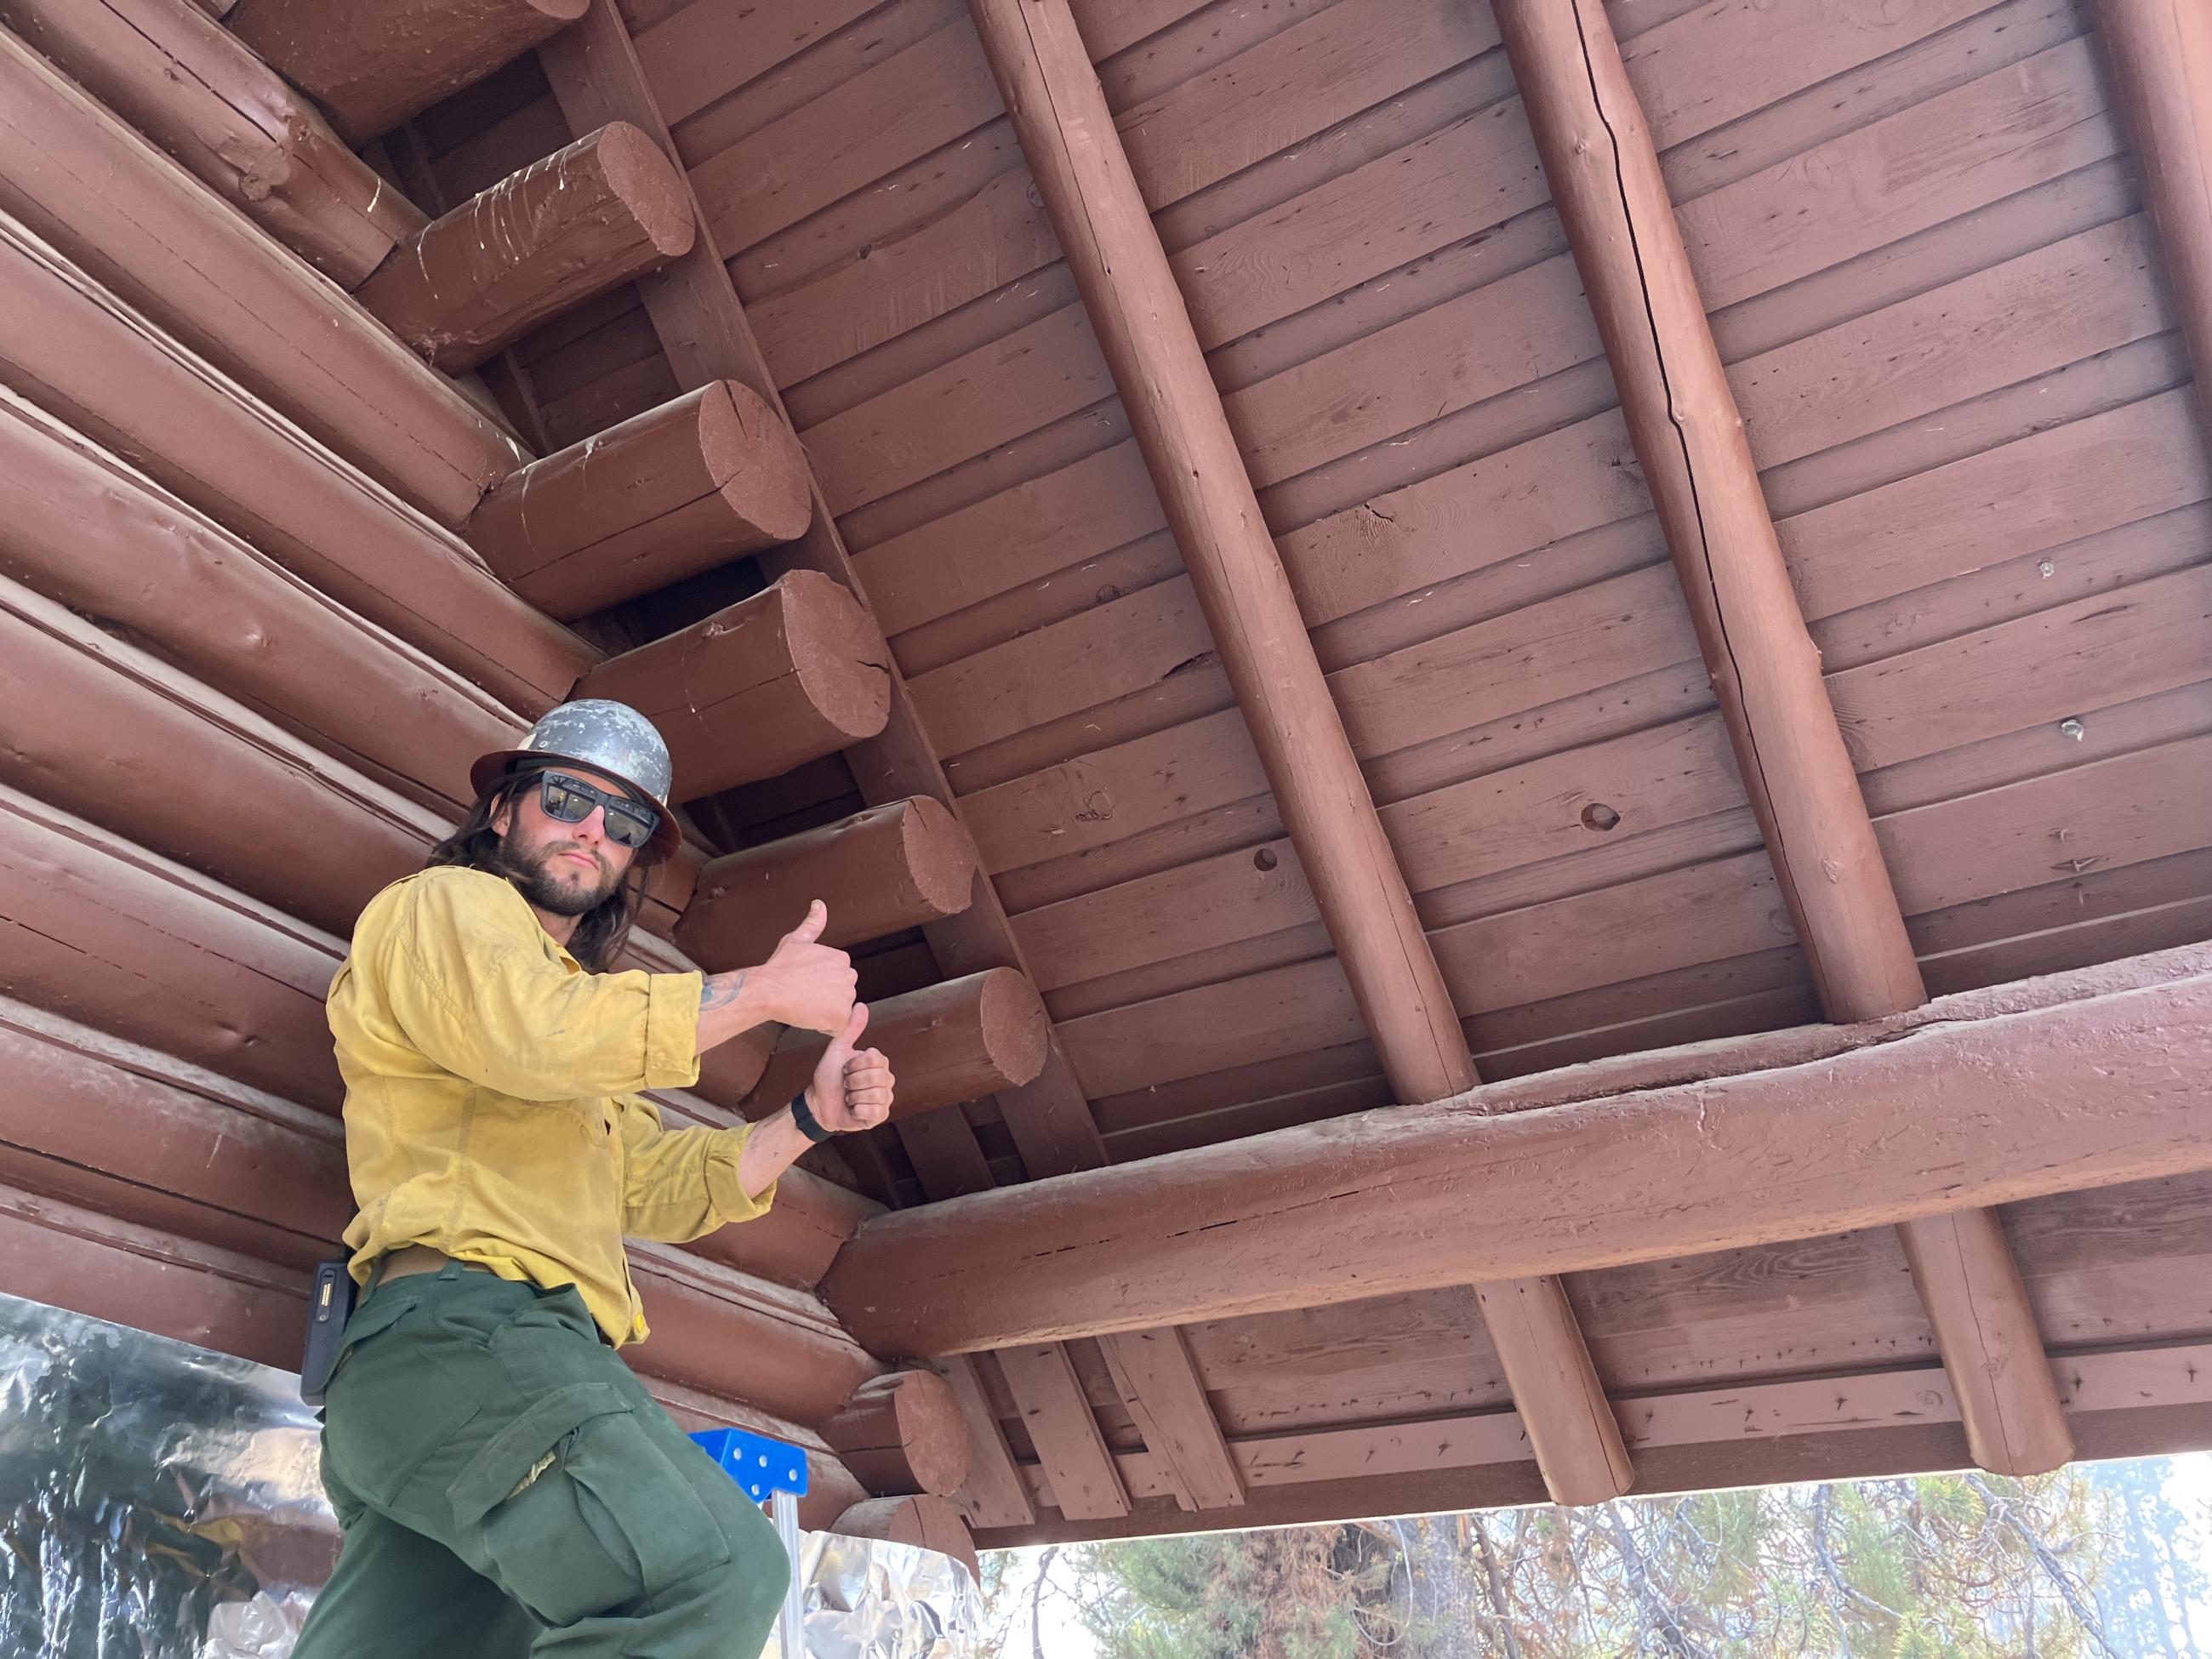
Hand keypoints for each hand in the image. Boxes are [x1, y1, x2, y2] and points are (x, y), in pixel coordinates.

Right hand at [757, 900, 854, 1034]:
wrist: (768, 990)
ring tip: (804, 1005)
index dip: (819, 986)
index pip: (836, 980)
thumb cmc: (778, 967)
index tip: (803, 984)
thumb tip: (819, 904)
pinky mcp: (841, 1016)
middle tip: (803, 996)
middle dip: (825, 999)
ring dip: (824, 1013)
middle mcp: (849, 975)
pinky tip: (810, 1018)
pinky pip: (838, 1027)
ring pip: (839, 1011)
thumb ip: (813, 923)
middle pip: (840, 995)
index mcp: (841, 959)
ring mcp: (846, 996)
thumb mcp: (796, 940)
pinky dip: (826, 1027)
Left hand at [806, 1003, 893, 1132]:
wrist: (819, 1103)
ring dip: (854, 1097)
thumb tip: (860, 1005)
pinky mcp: (880, 1116)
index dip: (854, 1065)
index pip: (875, 1058)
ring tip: (848, 1097)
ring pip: (875, 1095)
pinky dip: (857, 1110)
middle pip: (876, 1077)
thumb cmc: (829, 1076)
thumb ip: (851, 1029)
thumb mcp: (838, 1050)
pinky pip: (874, 1112)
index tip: (845, 1069)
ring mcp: (885, 1099)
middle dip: (853, 1081)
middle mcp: (886, 1080)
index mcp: (879, 1063)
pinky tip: (852, 1109)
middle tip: (845, 1084)